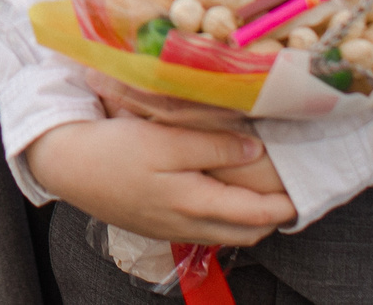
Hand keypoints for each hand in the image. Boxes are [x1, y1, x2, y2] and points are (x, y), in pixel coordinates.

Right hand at [27, 115, 298, 246]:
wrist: (66, 165)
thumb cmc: (114, 149)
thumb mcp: (165, 140)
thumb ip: (212, 147)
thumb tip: (254, 153)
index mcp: (194, 204)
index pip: (256, 215)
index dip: (285, 205)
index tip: (305, 189)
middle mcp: (186, 224)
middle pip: (246, 232)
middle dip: (272, 217)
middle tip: (288, 192)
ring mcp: (169, 228)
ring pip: (225, 233)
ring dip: (248, 219)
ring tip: (261, 193)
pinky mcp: (155, 223)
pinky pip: (203, 228)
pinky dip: (223, 216)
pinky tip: (218, 193)